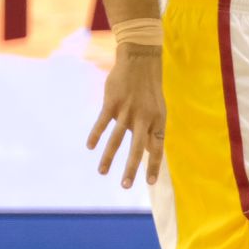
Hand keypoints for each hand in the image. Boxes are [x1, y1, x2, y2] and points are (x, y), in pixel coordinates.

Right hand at [88, 45, 165, 187]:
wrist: (140, 62)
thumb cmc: (149, 90)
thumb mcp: (157, 110)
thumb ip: (151, 131)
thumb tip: (147, 152)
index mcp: (157, 121)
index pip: (157, 148)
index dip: (154, 165)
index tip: (151, 182)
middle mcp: (144, 118)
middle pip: (137, 148)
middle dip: (132, 168)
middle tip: (126, 186)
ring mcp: (127, 111)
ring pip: (117, 138)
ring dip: (109, 157)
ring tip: (102, 173)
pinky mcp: (113, 103)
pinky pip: (103, 122)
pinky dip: (96, 135)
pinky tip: (90, 147)